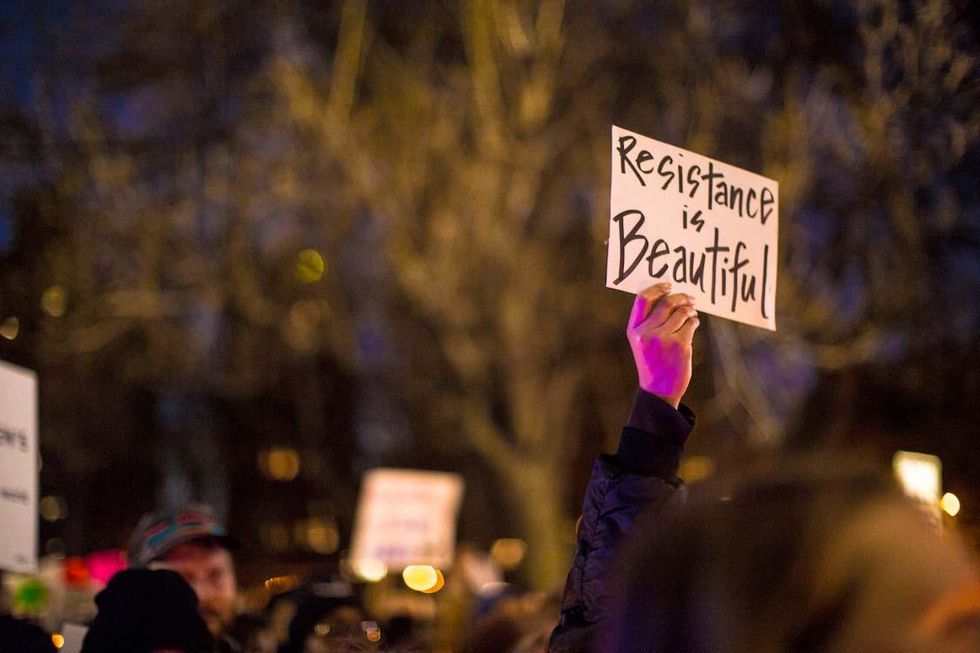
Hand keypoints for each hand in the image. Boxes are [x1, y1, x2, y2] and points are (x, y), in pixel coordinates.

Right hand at [627, 283, 699, 407]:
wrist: (659, 390)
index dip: (657, 288)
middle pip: (666, 302)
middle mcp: (646, 332)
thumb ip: (649, 322)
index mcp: (633, 330)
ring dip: (690, 310)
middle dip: (681, 297)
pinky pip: (691, 323)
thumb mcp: (642, 342)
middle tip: (690, 298)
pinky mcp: (680, 345)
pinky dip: (694, 321)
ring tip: (692, 313)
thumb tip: (669, 296)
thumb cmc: (652, 363)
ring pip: (682, 312)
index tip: (669, 285)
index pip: (642, 299)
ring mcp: (663, 338)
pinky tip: (693, 324)